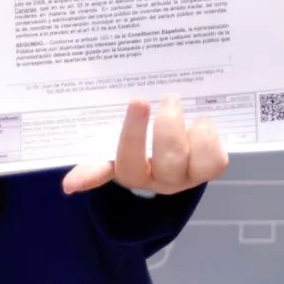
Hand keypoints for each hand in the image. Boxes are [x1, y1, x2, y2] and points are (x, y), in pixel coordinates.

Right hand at [63, 97, 228, 196]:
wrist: (179, 148)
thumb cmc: (142, 143)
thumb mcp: (117, 150)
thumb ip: (96, 162)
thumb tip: (68, 185)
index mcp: (131, 171)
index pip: (126, 162)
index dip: (131, 138)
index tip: (135, 106)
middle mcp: (161, 179)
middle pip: (166, 161)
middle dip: (168, 127)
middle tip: (169, 97)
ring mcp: (187, 176)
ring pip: (193, 160)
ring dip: (191, 129)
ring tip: (180, 104)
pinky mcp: (210, 169)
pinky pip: (215, 160)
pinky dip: (208, 136)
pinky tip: (200, 121)